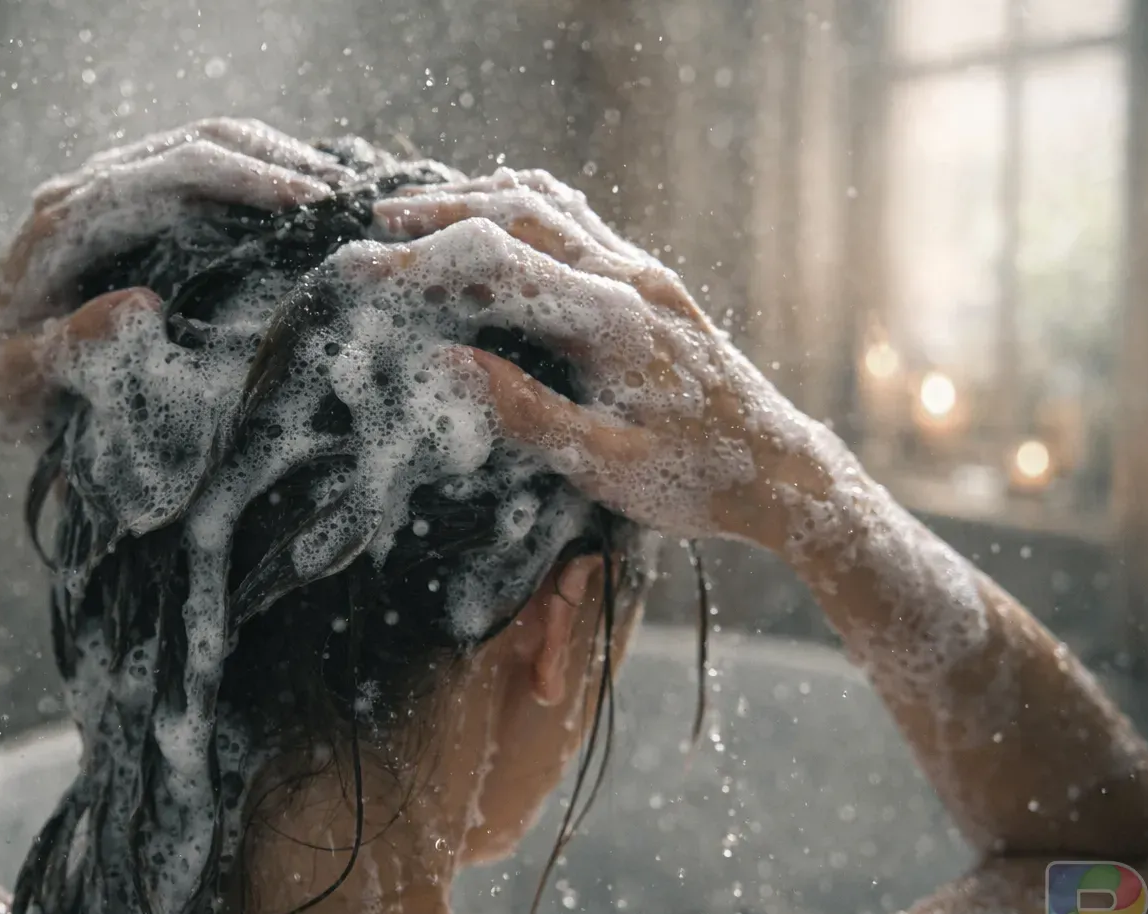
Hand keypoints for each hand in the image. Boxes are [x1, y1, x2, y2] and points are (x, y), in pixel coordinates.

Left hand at [0, 118, 351, 428]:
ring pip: (201, 148)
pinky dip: (250, 180)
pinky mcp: (120, 210)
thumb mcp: (19, 384)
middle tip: (346, 197)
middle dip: (278, 160)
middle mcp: (85, 191)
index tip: (314, 202)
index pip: (175, 172)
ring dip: (271, 163)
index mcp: (67, 222)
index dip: (250, 179)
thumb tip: (144, 304)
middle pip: (197, 142)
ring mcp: (103, 193)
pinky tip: (293, 211)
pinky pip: (194, 175)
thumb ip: (69, 347)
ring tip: (335, 197)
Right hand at [370, 173, 844, 546]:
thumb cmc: (694, 481)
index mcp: (613, 322)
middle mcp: (630, 280)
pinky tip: (496, 220)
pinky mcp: (651, 284)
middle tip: (378, 224)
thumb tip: (442, 364)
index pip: (502, 264)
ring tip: (421, 212)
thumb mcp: (601, 466)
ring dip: (482, 198)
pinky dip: (527, 209)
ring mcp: (645, 275)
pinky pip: (580, 222)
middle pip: (523, 213)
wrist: (779, 474)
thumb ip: (523, 412)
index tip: (369, 267)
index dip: (427, 261)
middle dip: (443, 212)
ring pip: (552, 206)